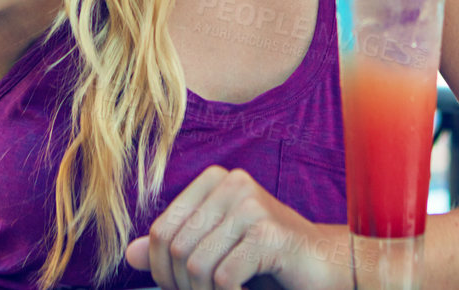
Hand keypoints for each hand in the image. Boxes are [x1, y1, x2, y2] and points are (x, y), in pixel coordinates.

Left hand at [126, 166, 349, 289]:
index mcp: (216, 180)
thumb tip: (131, 254)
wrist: (327, 265)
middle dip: (182, 287)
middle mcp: (233, 183)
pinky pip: (224, 277)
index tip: (182, 289)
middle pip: (177, 248)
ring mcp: (253, 205)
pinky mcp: (270, 232)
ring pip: (197, 264)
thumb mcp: (217, 250)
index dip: (162, 270)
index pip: (162, 229)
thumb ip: (177, 248)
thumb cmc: (268, 259)